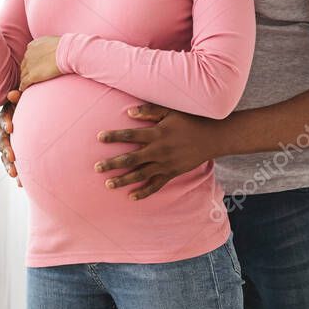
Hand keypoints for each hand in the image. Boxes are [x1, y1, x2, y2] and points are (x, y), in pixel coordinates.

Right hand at [0, 89, 21, 186]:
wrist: (35, 120)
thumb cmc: (30, 106)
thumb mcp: (26, 100)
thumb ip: (19, 97)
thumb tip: (12, 94)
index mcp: (6, 117)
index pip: (3, 119)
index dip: (5, 123)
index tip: (10, 128)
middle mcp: (4, 132)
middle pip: (1, 141)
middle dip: (6, 149)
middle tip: (12, 156)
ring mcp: (7, 145)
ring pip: (4, 156)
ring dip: (8, 165)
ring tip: (14, 173)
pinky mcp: (13, 156)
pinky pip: (12, 166)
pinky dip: (17, 175)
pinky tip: (20, 184)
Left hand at [18, 36, 62, 92]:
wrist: (65, 53)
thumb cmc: (64, 47)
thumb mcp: (52, 41)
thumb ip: (47, 44)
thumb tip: (52, 47)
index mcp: (32, 46)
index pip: (28, 56)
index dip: (29, 62)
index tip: (33, 66)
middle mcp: (28, 55)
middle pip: (24, 65)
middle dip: (26, 71)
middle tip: (28, 76)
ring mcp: (29, 66)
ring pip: (23, 74)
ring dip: (24, 79)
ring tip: (26, 84)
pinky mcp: (32, 76)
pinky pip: (24, 82)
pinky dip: (23, 86)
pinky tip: (23, 89)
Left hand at [94, 103, 222, 199]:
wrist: (212, 137)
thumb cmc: (189, 120)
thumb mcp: (170, 111)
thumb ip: (149, 111)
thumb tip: (128, 112)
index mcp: (157, 134)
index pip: (130, 135)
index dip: (114, 136)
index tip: (99, 137)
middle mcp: (159, 151)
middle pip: (131, 159)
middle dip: (113, 164)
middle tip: (97, 168)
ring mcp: (165, 164)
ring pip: (141, 175)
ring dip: (124, 180)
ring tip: (108, 184)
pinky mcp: (172, 173)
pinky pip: (156, 185)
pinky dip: (144, 192)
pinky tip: (132, 197)